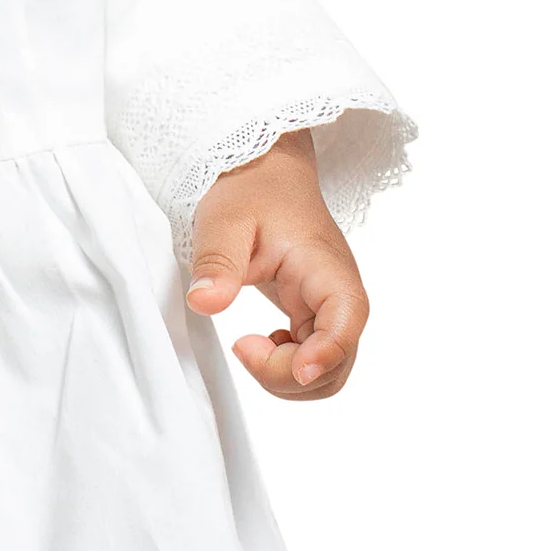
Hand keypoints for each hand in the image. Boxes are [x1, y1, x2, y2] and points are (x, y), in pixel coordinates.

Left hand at [184, 128, 368, 400]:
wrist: (265, 174)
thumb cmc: (251, 192)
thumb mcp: (225, 221)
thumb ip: (218, 263)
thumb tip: (205, 303)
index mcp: (327, 269)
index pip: (346, 322)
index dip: (325, 355)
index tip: (293, 369)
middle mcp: (339, 294)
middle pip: (339, 362)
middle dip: (290, 375)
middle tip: (244, 346)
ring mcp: (331, 309)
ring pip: (330, 371)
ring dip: (287, 377)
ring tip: (249, 344)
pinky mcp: (316, 316)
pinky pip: (315, 361)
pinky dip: (287, 368)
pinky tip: (261, 341)